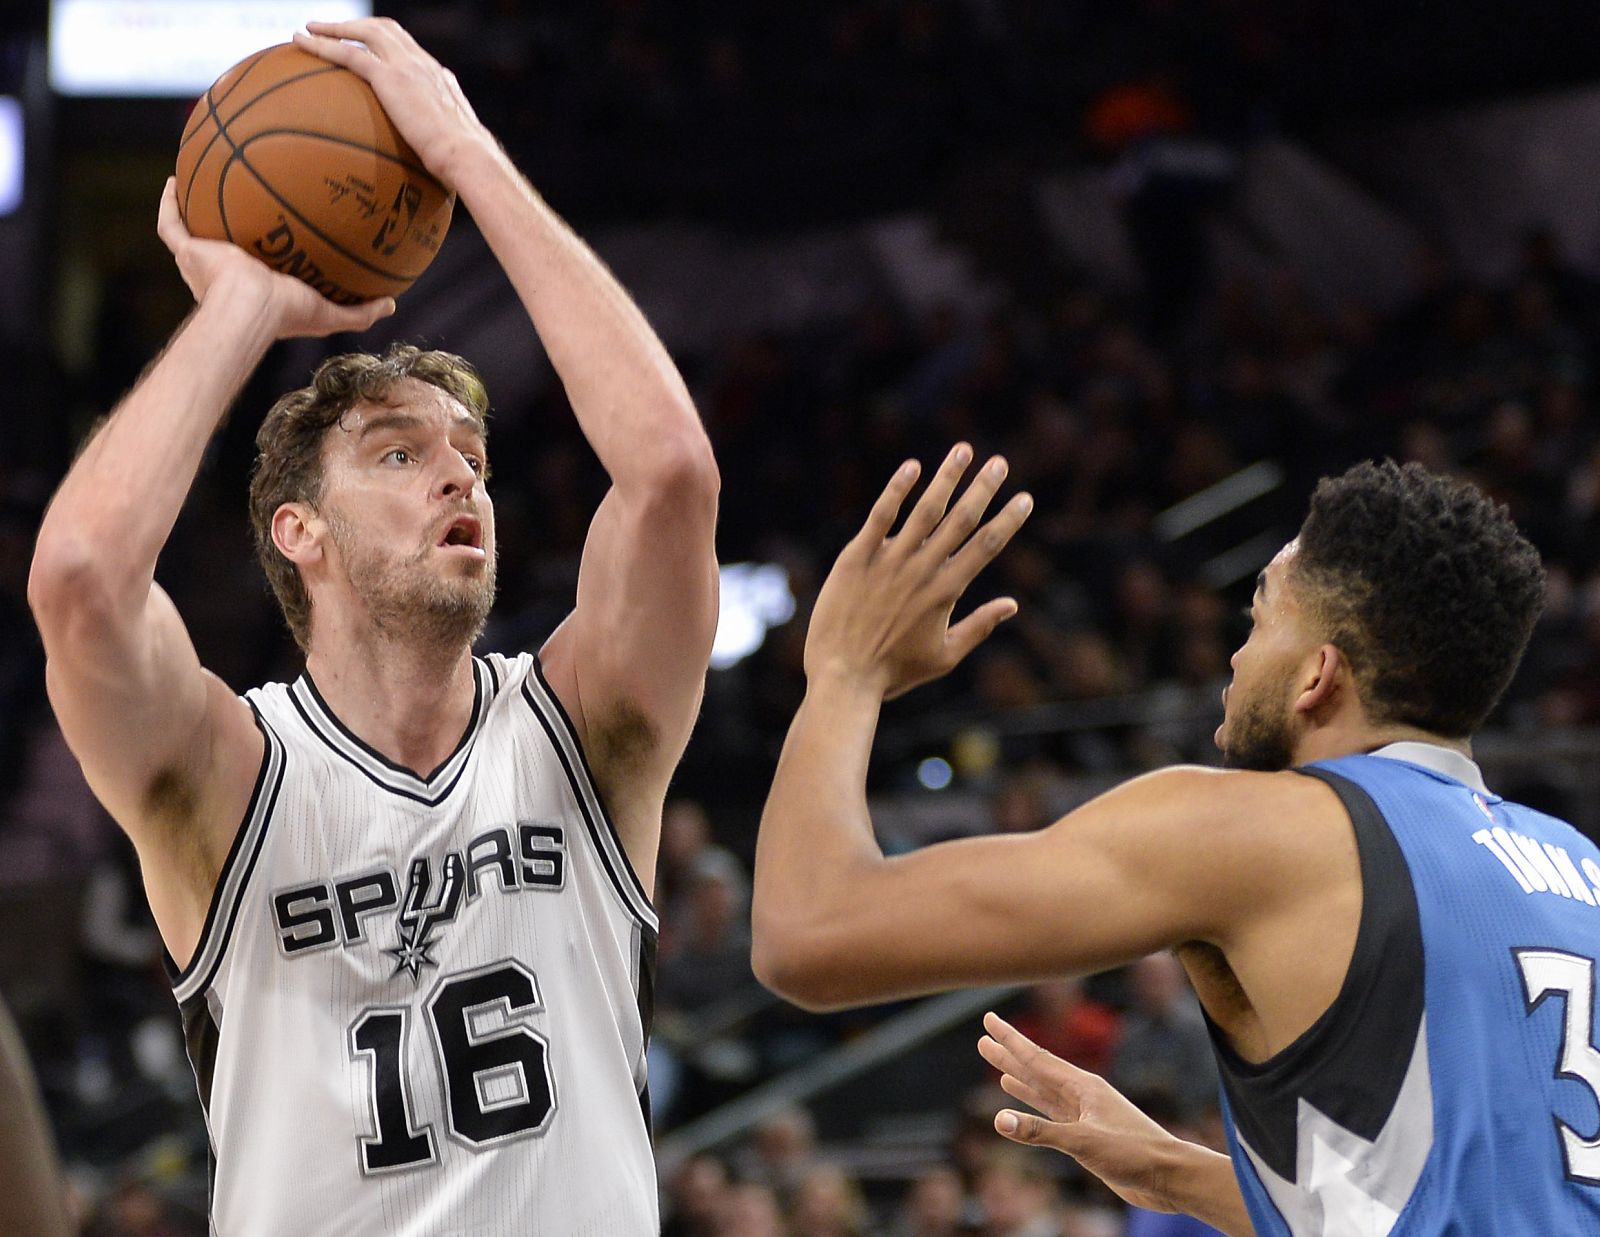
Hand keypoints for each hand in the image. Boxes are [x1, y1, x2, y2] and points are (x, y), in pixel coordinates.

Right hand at [157, 179, 394, 337]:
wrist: (250, 308)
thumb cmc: (287, 314)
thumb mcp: (331, 314)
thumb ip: (360, 312)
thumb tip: (392, 304)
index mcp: (255, 291)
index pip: (258, 272)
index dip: (265, 256)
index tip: (276, 236)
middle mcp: (224, 277)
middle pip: (224, 248)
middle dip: (229, 230)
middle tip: (241, 205)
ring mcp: (202, 264)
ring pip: (193, 232)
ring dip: (195, 210)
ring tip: (201, 182)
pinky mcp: (188, 252)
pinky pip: (171, 223)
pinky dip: (170, 202)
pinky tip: (175, 179)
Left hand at [293, 18, 490, 185]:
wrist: (468, 156)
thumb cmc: (466, 166)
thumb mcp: (454, 150)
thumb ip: (440, 147)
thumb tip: (433, 171)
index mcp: (440, 79)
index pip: (412, 52)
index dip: (389, 45)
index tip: (372, 49)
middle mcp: (424, 64)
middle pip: (388, 30)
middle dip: (360, 26)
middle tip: (334, 30)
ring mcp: (407, 66)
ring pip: (366, 31)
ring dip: (336, 27)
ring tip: (309, 30)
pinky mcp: (390, 77)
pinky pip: (348, 53)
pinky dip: (322, 44)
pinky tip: (300, 43)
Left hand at [804, 444, 1031, 699]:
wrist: (844, 677)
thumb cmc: (895, 672)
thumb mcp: (945, 656)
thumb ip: (979, 626)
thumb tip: (1013, 604)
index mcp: (946, 592)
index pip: (985, 547)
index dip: (1008, 521)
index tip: (1025, 499)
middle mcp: (922, 570)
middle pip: (960, 521)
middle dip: (983, 489)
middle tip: (1000, 463)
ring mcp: (889, 561)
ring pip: (924, 511)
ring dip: (947, 478)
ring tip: (964, 450)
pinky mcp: (857, 557)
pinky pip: (880, 517)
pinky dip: (897, 490)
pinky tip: (913, 467)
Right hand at [978, 1011, 1187, 1213]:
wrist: (1169, 1177)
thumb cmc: (1135, 1154)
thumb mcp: (1085, 1141)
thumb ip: (1040, 1132)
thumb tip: (998, 1119)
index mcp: (1083, 1086)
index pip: (1037, 1057)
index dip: (1010, 1039)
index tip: (990, 1019)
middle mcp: (1081, 1094)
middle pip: (1037, 1069)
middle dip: (1010, 1054)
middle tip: (983, 1039)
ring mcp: (1084, 1114)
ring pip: (1043, 1090)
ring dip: (1019, 1077)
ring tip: (996, 1064)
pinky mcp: (1086, 1134)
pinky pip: (1051, 1113)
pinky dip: (1033, 1104)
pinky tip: (1021, 1101)